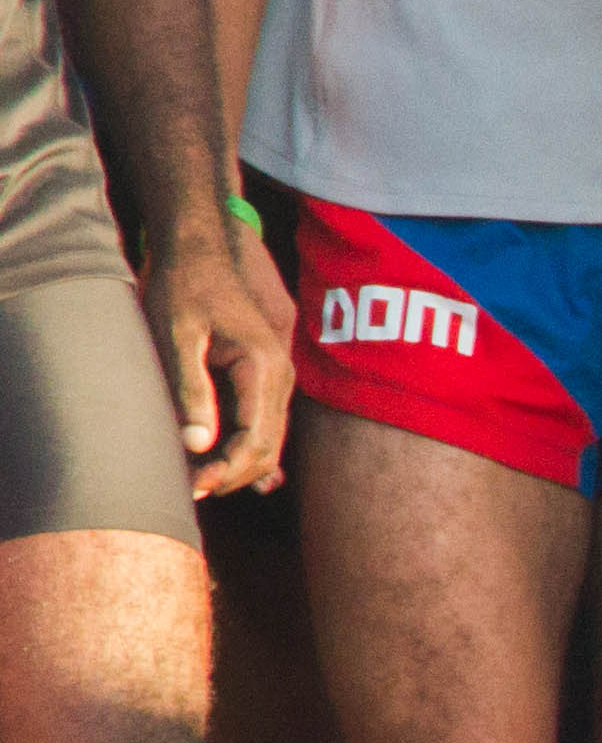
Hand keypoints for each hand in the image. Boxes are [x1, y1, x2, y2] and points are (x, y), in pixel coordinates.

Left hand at [148, 209, 293, 497]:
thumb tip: (197, 444)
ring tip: (196, 480)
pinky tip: (223, 468)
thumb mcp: (177, 337)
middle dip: (232, 475)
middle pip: (268, 449)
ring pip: (268, 441)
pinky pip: (263, 426)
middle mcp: (282, 378)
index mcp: (265, 369)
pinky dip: (244, 450)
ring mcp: (278, 379)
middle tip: (189, 491)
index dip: (226, 471)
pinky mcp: (265, 379)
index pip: (257, 441)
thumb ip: (191, 389)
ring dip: (236, 465)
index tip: (193, 487)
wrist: (199, 251)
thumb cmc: (183, 288)